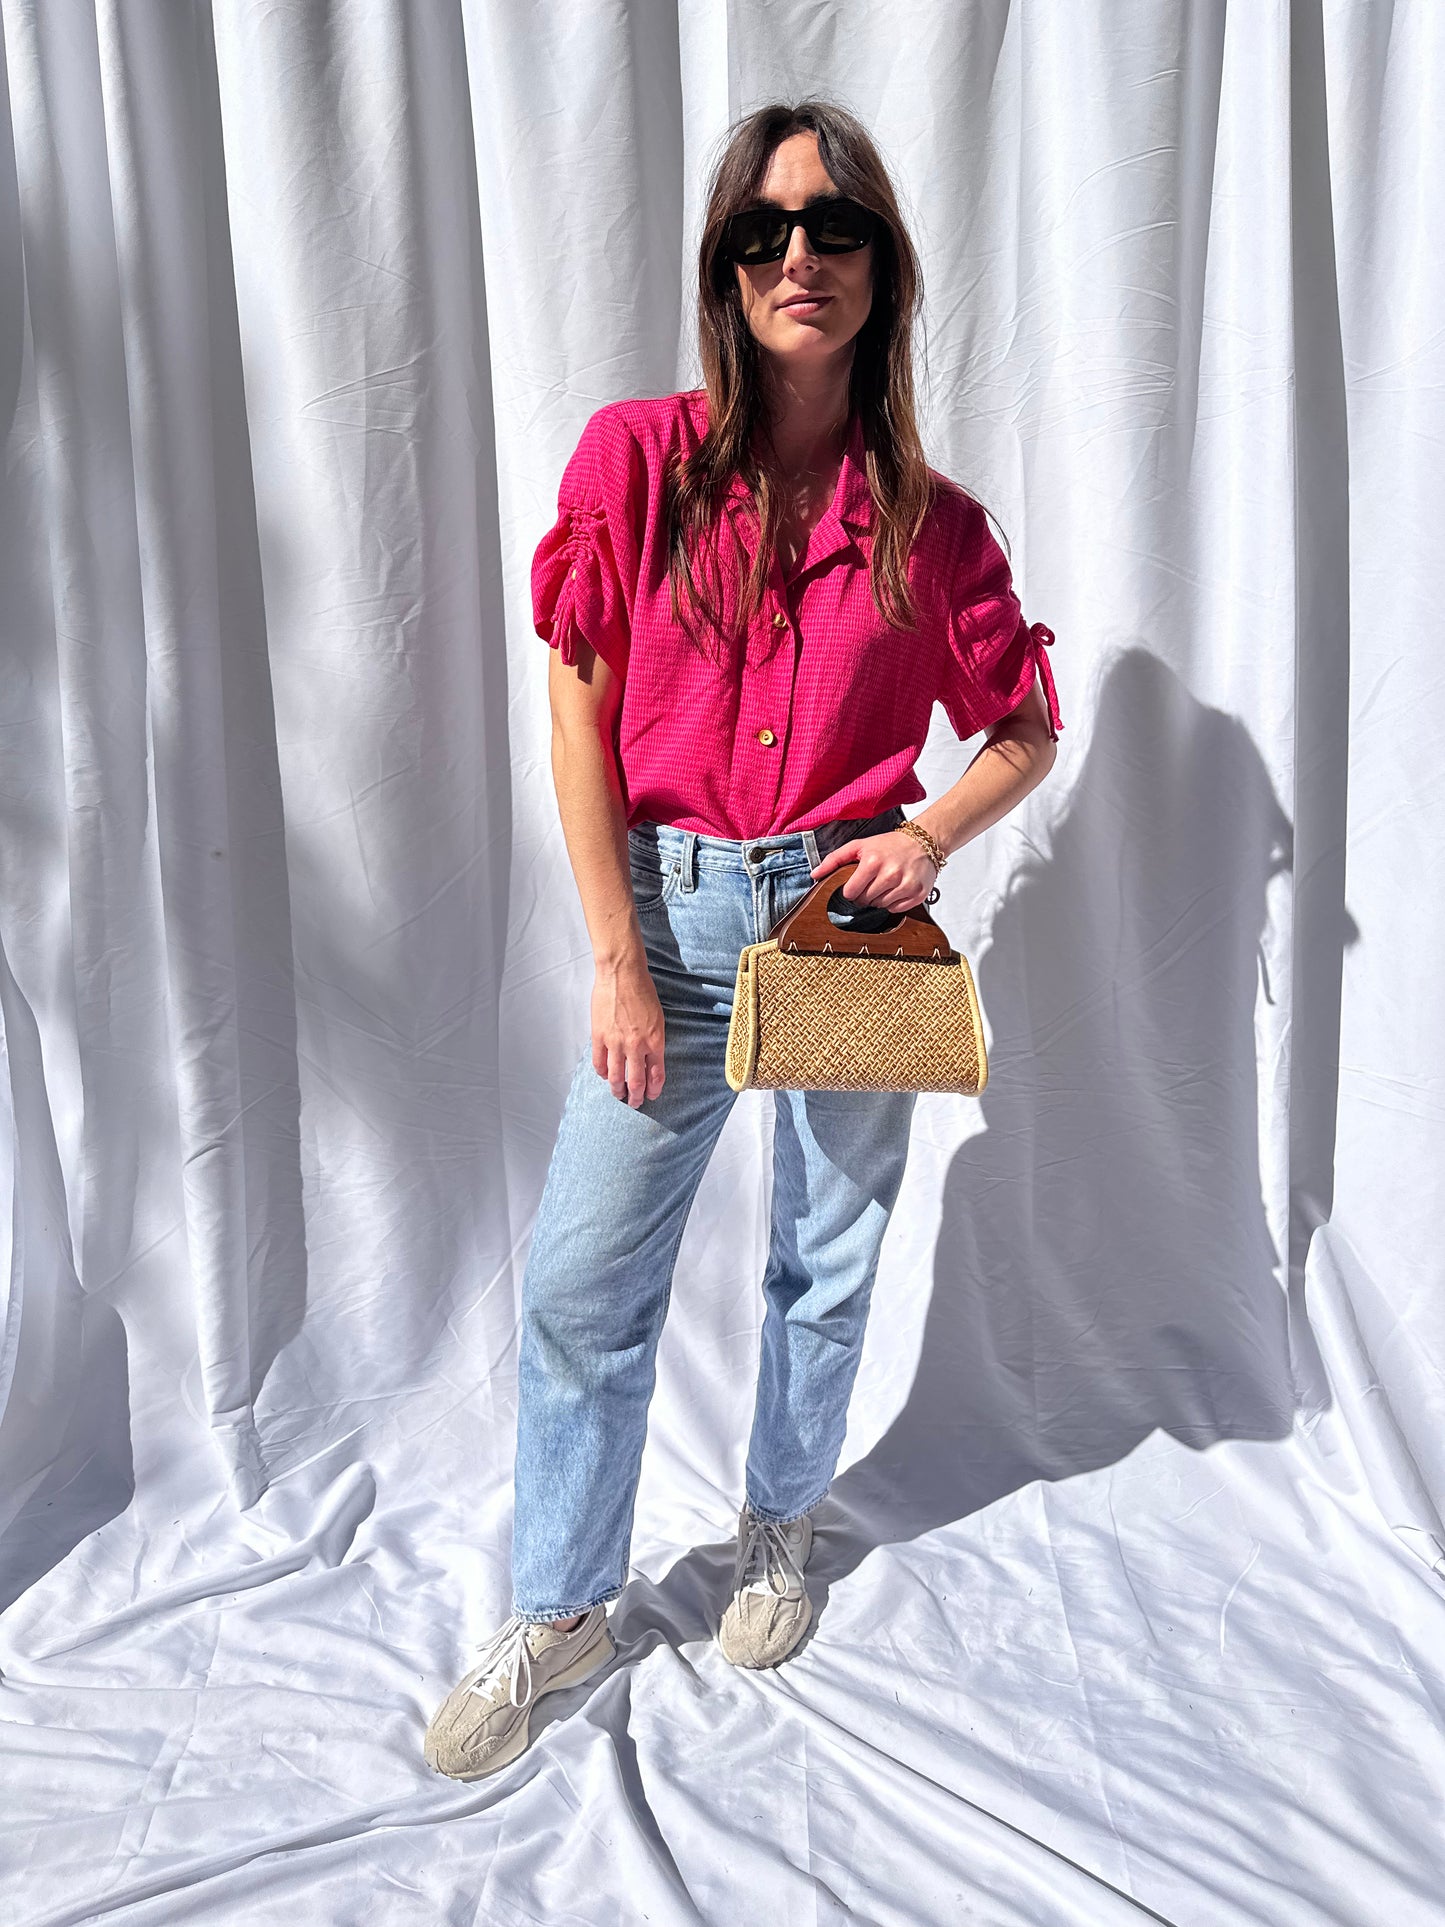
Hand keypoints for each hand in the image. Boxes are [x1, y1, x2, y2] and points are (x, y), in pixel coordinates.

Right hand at [592, 954, 665, 1105]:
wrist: (622, 973)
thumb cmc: (642, 992)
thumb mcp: (657, 1019)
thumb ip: (653, 1042)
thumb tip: (648, 1060)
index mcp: (655, 1041)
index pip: (656, 1075)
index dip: (654, 1089)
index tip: (652, 1095)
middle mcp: (636, 1046)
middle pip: (636, 1081)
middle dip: (635, 1097)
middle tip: (634, 1103)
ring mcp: (616, 1042)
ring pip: (615, 1077)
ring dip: (617, 1090)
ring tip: (618, 1094)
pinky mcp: (599, 1036)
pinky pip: (599, 1062)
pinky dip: (601, 1072)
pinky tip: (604, 1075)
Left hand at [808, 829, 937, 912]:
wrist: (923, 841)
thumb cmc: (890, 844)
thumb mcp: (859, 845)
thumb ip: (834, 859)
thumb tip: (814, 874)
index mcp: (872, 863)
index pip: (850, 893)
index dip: (850, 891)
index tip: (856, 884)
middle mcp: (890, 875)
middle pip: (865, 901)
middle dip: (865, 894)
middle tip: (872, 882)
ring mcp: (906, 885)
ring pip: (880, 907)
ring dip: (879, 899)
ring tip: (885, 883)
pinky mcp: (918, 894)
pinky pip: (896, 909)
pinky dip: (893, 902)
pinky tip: (896, 888)